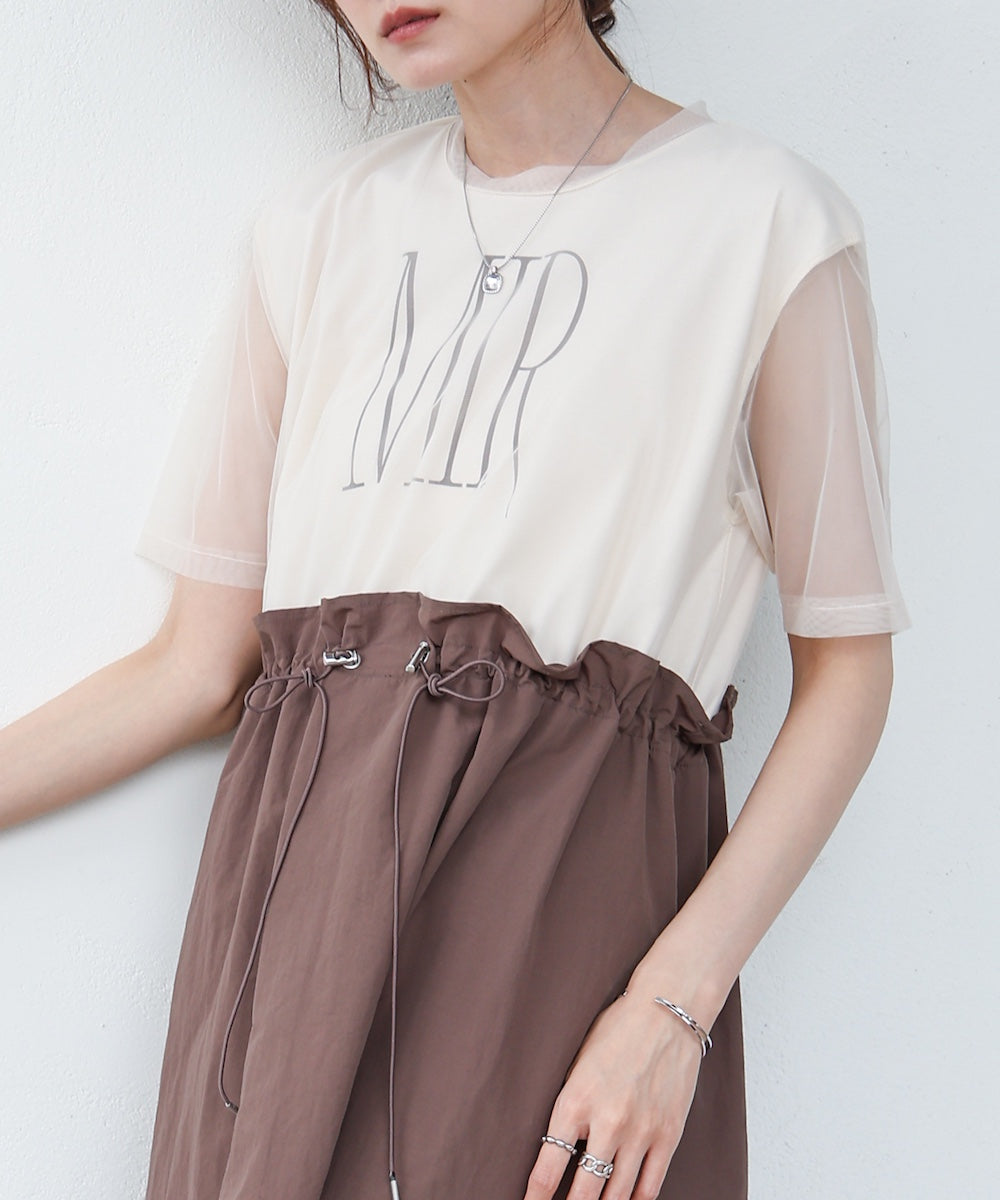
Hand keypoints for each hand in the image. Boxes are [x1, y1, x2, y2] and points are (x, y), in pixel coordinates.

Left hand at [520, 990, 703, 1199]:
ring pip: (617, 1197)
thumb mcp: (578, 1064)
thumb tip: (555, 1147)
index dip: (536, 1198)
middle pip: (583, 1193)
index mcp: (575, 1101)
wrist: (667, 1010)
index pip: (548, 1167)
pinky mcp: (668, 1135)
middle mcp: (607, 1122)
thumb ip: (569, 1106)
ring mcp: (641, 1132)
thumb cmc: (617, 1030)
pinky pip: (650, 1187)